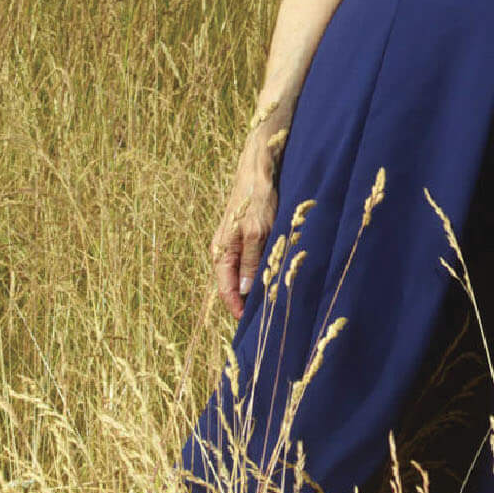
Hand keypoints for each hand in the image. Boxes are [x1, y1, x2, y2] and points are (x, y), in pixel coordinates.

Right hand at [211, 154, 279, 317]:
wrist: (260, 168)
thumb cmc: (257, 198)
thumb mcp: (257, 231)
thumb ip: (250, 261)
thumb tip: (243, 291)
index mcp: (221, 252)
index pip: (225, 290)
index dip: (236, 309)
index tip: (250, 324)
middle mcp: (225, 250)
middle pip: (232, 285)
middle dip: (246, 301)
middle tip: (265, 316)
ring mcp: (235, 243)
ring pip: (242, 274)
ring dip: (253, 287)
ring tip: (271, 302)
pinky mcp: (246, 235)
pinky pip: (250, 261)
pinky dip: (259, 272)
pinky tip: (272, 277)